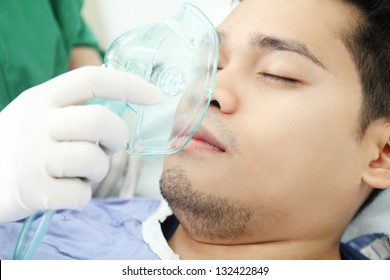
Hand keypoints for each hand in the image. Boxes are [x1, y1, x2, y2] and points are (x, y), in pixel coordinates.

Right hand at [0, 66, 160, 222]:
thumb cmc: (19, 146)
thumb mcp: (37, 115)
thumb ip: (73, 107)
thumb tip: (124, 102)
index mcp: (41, 98)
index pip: (91, 80)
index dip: (128, 84)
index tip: (155, 95)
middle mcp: (36, 123)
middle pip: (100, 121)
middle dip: (117, 137)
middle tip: (109, 146)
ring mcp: (32, 157)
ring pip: (94, 160)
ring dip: (97, 171)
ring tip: (79, 172)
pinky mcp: (32, 191)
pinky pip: (81, 194)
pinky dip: (81, 196)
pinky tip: (63, 191)